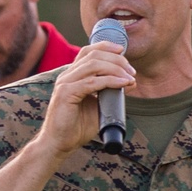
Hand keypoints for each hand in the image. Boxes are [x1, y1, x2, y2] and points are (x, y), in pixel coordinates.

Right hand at [39, 42, 134, 156]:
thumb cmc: (76, 127)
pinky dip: (110, 81)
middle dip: (116, 60)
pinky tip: (122, 84)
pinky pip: (91, 82)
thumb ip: (109, 92)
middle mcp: (67, 76)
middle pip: (93, 55)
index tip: (123, 52)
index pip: (88, 51)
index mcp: (72, 75)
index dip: (106, 47)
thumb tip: (129, 82)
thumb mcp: (97, 105)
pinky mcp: (65, 94)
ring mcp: (65, 83)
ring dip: (116, 69)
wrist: (59, 144)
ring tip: (130, 77)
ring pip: (93, 65)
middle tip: (132, 71)